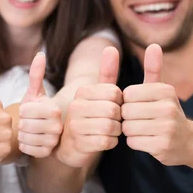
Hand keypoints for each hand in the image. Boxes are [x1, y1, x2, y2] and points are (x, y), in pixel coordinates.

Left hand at [18, 52, 62, 157]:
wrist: (44, 132)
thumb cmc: (37, 109)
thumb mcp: (36, 93)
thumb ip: (36, 75)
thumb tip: (40, 54)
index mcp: (54, 109)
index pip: (25, 110)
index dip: (23, 110)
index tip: (30, 110)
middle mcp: (58, 126)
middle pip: (24, 124)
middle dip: (22, 122)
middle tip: (29, 121)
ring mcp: (53, 141)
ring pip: (24, 137)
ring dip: (22, 133)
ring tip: (30, 130)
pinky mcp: (46, 154)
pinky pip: (25, 148)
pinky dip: (23, 144)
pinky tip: (30, 140)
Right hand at [56, 46, 122, 166]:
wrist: (72, 145)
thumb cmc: (91, 115)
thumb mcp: (98, 93)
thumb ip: (106, 72)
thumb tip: (110, 47)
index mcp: (81, 91)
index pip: (114, 92)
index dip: (119, 101)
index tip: (113, 106)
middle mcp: (75, 106)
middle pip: (114, 110)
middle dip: (119, 118)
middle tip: (112, 121)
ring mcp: (76, 125)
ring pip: (112, 126)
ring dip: (116, 131)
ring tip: (108, 130)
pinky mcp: (80, 143)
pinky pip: (108, 141)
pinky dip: (111, 142)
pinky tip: (104, 140)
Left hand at [122, 44, 192, 165]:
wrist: (189, 141)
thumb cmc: (166, 112)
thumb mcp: (161, 89)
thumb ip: (153, 68)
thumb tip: (154, 44)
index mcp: (165, 91)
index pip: (127, 94)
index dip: (127, 102)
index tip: (138, 106)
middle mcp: (168, 108)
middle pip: (126, 111)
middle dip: (127, 117)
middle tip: (140, 120)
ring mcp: (167, 128)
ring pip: (127, 127)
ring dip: (130, 130)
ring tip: (143, 129)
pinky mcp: (163, 146)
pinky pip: (132, 142)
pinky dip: (135, 142)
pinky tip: (147, 140)